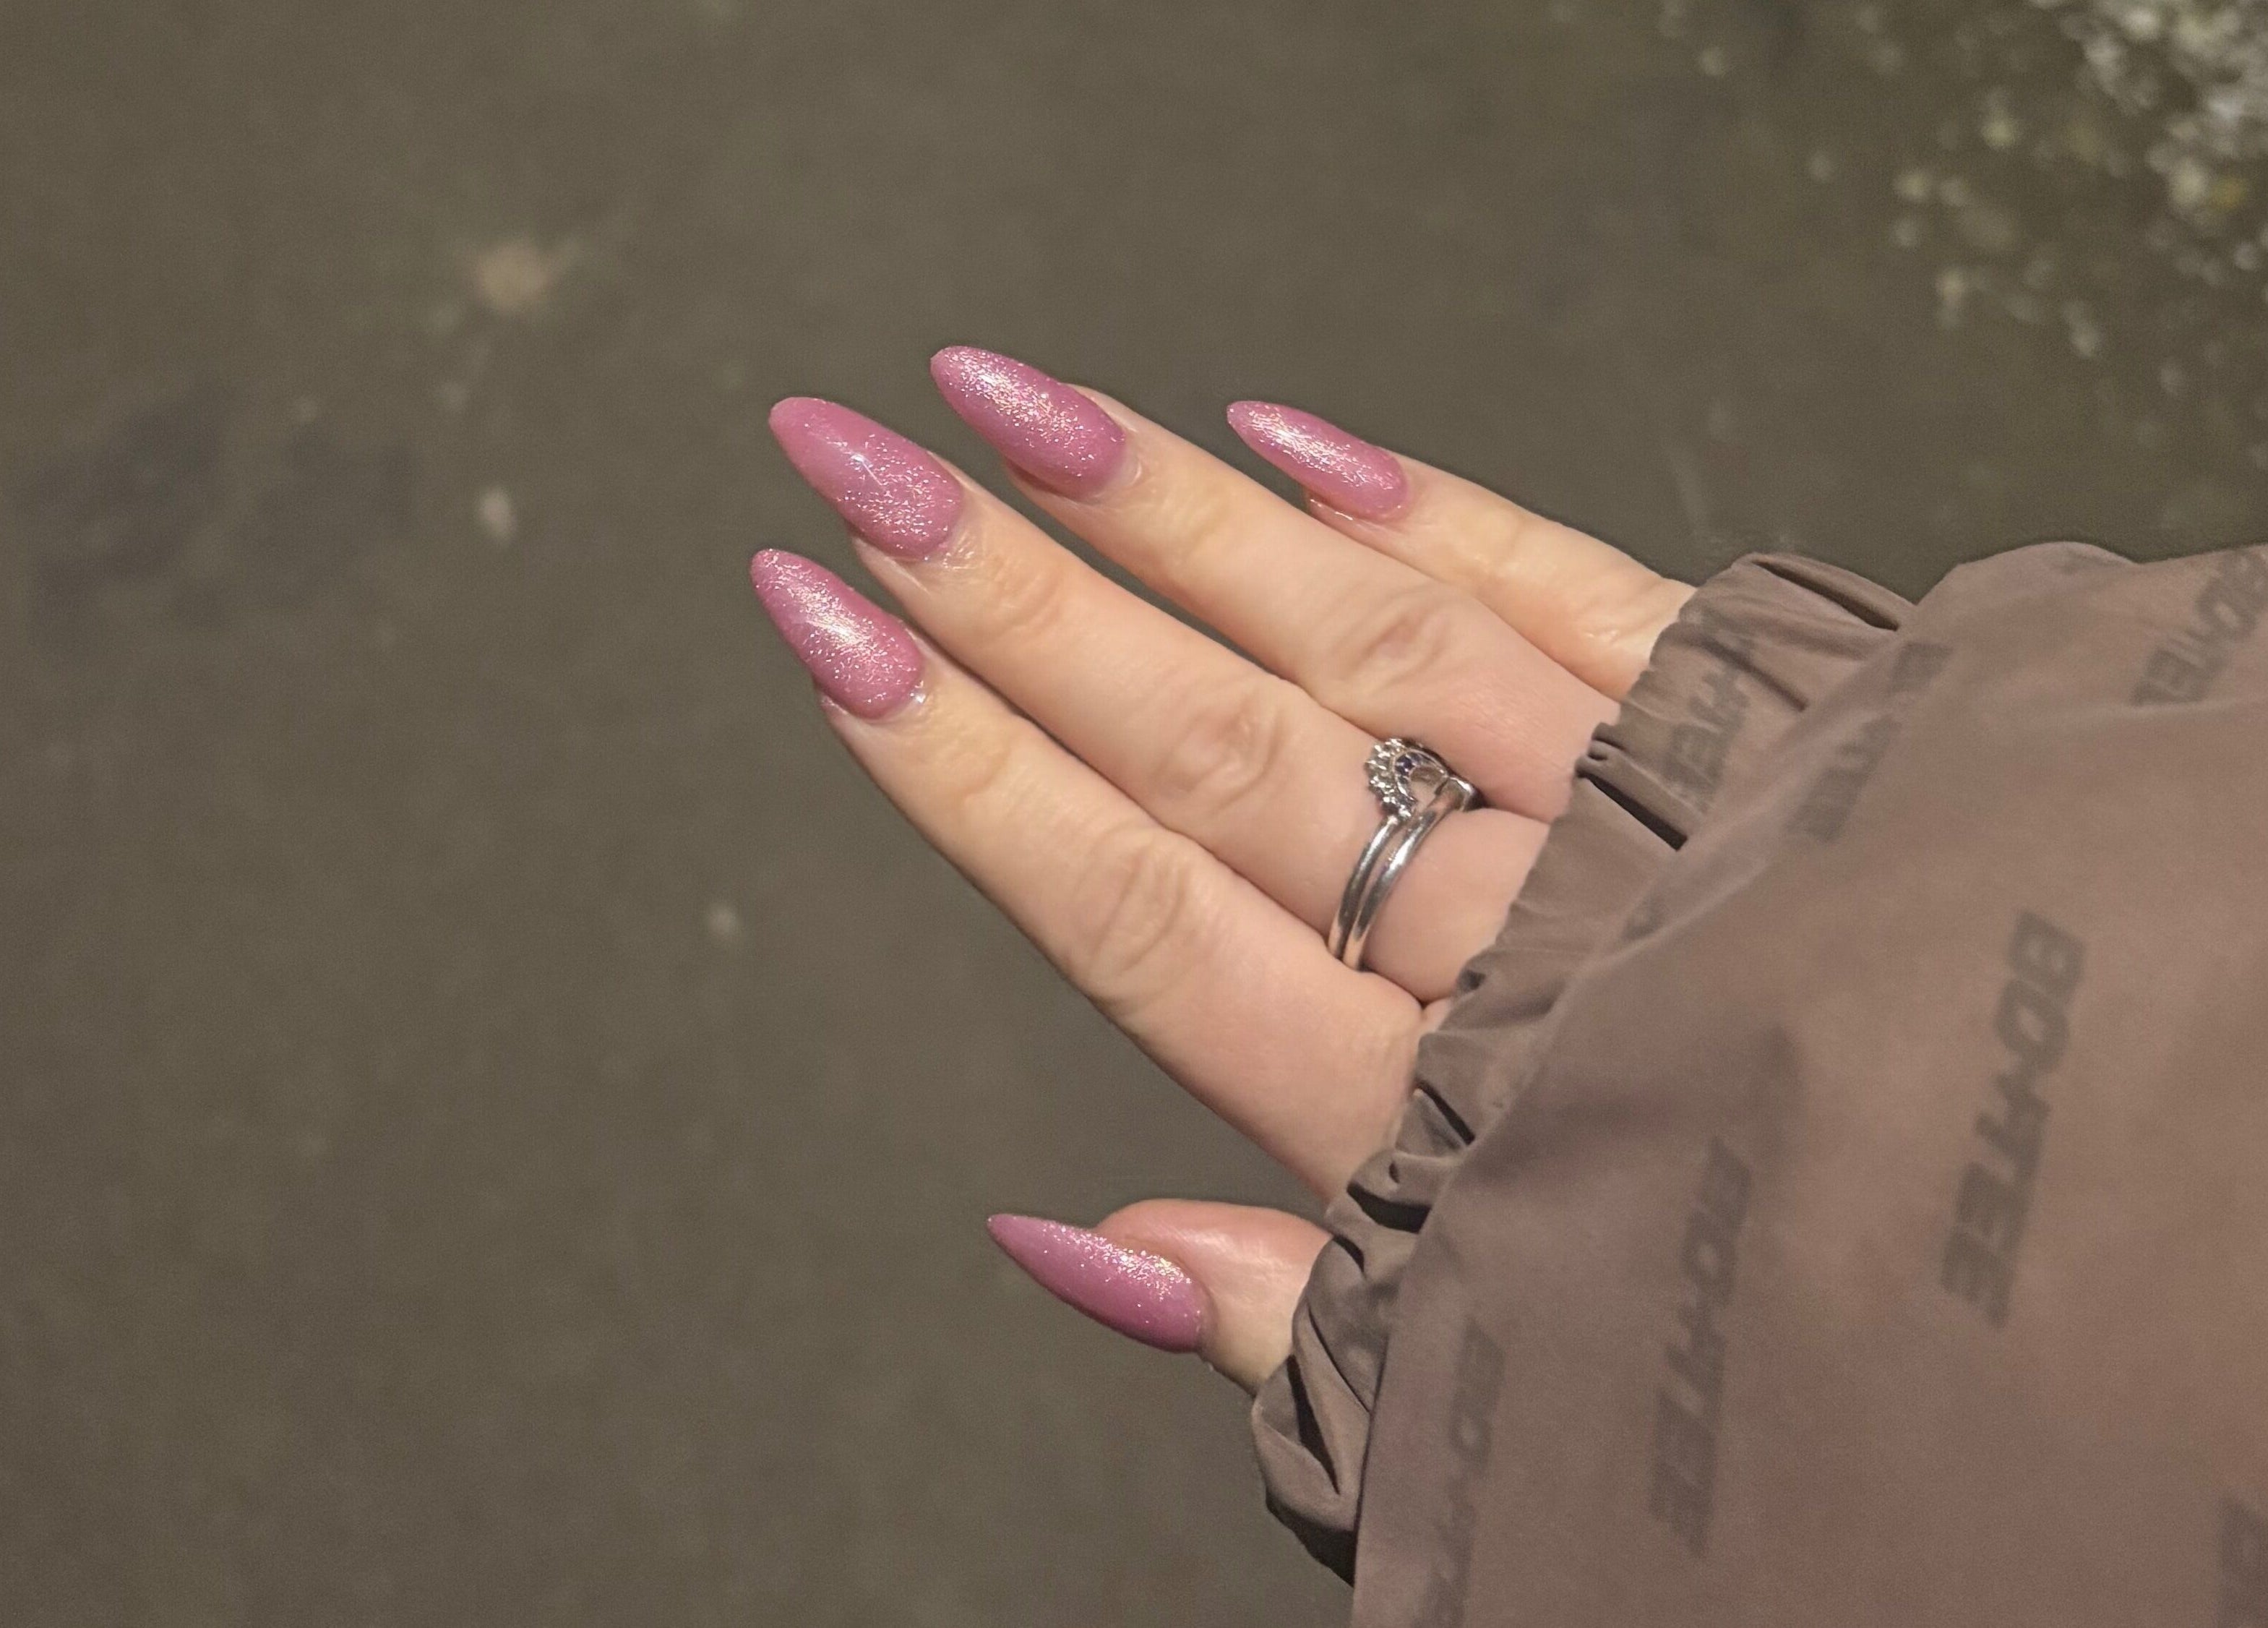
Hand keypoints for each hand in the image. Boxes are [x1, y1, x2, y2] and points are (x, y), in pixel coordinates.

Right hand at [752, 348, 1688, 1387]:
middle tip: (853, 462)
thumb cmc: (1757, 1338)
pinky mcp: (1750, 725)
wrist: (2057, 1249)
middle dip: (1006, 599)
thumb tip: (1062, 1240)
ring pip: (1356, 634)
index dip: (961, 768)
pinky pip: (1575, 595)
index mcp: (1414, 1113)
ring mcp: (1620, 813)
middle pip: (1205, 742)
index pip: (1133, 908)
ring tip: (1010, 408)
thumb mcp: (1471, 1393)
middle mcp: (1498, 941)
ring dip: (1168, 512)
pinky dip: (1431, 515)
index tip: (824, 637)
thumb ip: (1265, 1311)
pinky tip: (1290, 443)